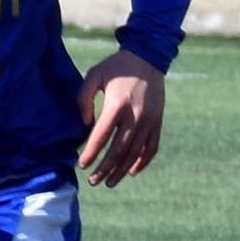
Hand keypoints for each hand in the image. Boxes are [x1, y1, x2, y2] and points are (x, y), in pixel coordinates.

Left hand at [77, 51, 167, 185]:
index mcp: (117, 105)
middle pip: (119, 150)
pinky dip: (143, 161)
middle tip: (93, 181)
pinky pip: (152, 147)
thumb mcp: (93, 76)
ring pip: (135, 153)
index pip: (101, 136)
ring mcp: (149, 121)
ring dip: (122, 170)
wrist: (148, 58)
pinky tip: (132, 172)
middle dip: (105, 168)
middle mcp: (135, 116)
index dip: (91, 153)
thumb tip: (84, 125)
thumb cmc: (116, 67)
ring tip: (110, 182)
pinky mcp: (158, 122)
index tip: (81, 165)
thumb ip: (83, 99)